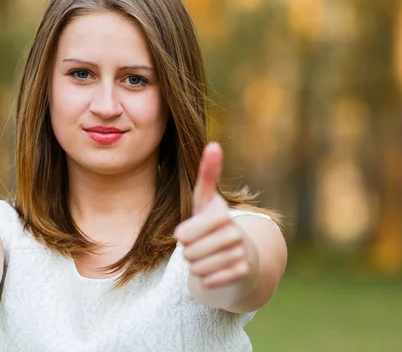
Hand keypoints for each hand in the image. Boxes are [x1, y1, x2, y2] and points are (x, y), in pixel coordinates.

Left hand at [174, 142, 255, 287]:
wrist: (239, 250)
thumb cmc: (213, 222)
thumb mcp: (205, 199)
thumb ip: (207, 174)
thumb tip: (214, 144)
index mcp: (220, 215)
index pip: (184, 234)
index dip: (182, 236)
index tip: (188, 232)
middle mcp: (234, 233)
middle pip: (189, 253)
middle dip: (188, 253)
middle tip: (198, 246)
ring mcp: (240, 254)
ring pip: (198, 268)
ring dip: (197, 266)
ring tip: (206, 257)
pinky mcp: (243, 272)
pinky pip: (211, 280)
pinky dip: (207, 278)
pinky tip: (214, 270)